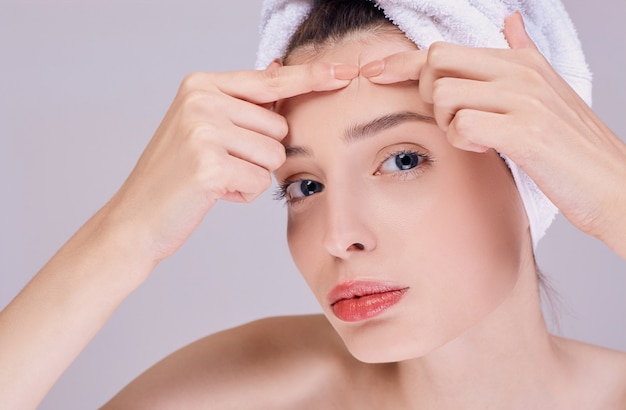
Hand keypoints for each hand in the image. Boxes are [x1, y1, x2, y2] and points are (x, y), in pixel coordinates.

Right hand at [104, 62, 358, 263]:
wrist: (136, 219)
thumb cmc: (177, 176)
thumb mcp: (205, 127)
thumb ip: (244, 104)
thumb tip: (282, 69)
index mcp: (201, 85)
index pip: (270, 80)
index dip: (311, 78)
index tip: (345, 72)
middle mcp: (202, 100)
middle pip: (279, 127)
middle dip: (260, 154)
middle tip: (221, 164)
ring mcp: (203, 130)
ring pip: (275, 156)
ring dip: (252, 175)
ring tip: (216, 178)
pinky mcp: (209, 164)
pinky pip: (259, 181)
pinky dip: (242, 193)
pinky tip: (213, 193)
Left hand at [361, 12, 625, 257]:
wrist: (614, 185)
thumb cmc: (574, 147)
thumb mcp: (551, 91)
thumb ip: (525, 55)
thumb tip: (511, 21)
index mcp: (520, 62)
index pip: (443, 51)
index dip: (401, 61)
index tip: (372, 72)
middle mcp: (520, 72)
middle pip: (435, 63)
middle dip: (426, 94)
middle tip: (450, 120)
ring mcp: (523, 99)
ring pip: (443, 97)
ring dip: (447, 124)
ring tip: (475, 138)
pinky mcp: (524, 132)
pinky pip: (462, 127)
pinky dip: (463, 143)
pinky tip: (485, 150)